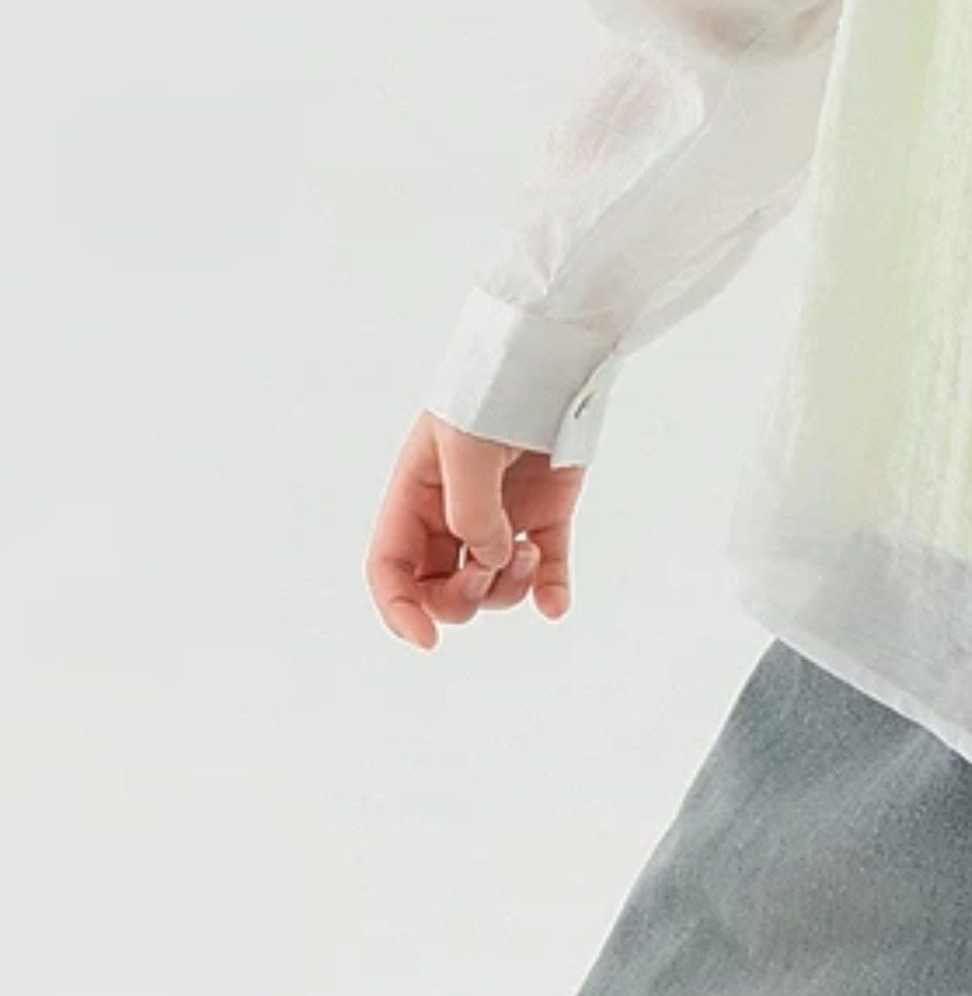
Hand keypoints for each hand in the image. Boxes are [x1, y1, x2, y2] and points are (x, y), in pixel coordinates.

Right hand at [365, 411, 585, 649]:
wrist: (555, 357)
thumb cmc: (496, 388)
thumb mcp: (467, 446)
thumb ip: (471, 511)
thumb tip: (487, 561)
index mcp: (417, 494)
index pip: (390, 566)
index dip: (399, 608)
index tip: (425, 639)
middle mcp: (453, 512)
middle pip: (440, 587)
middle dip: (463, 597)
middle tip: (493, 567)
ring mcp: (502, 515)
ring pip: (492, 585)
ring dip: (509, 587)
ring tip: (530, 551)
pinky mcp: (546, 513)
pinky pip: (547, 567)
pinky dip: (550, 591)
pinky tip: (556, 606)